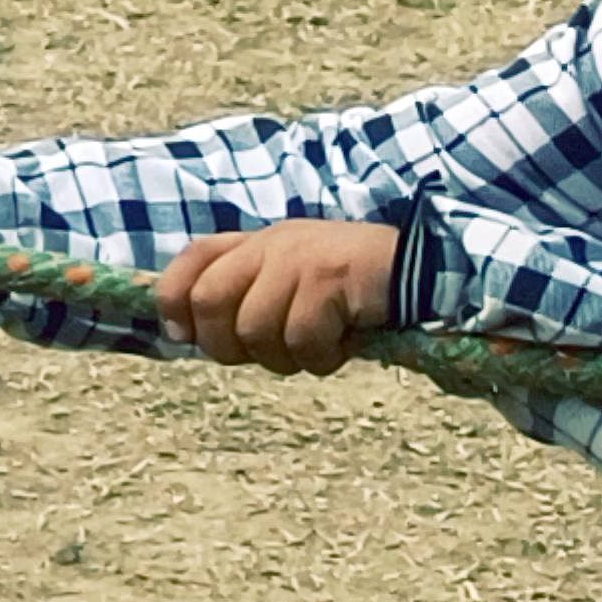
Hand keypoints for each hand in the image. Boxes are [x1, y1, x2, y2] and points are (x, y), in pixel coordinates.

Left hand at [155, 217, 407, 372]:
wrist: (427, 271)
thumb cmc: (353, 291)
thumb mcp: (292, 284)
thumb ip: (246, 299)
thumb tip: (190, 336)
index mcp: (258, 243)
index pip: (192, 260)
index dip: (174, 302)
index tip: (185, 336)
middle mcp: (273, 244)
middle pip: (210, 302)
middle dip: (228, 347)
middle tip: (269, 355)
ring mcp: (301, 258)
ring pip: (255, 330)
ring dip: (286, 358)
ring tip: (319, 348)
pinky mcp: (331, 278)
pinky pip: (301, 339)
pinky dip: (321, 357)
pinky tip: (345, 344)